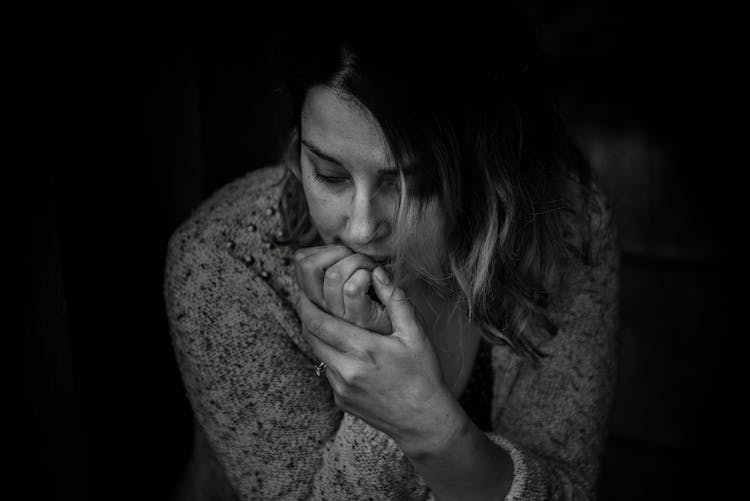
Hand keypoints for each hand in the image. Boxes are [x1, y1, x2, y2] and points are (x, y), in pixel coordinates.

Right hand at [293, 245, 391, 333]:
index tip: (343, 254)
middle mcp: (323, 307)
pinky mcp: (359, 319)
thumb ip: (334, 265)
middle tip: (357, 256)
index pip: (300, 262)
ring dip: (357, 261)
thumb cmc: (378, 298)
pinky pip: (352, 289)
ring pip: (334, 275)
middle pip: (308, 267)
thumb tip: (323, 247)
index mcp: (317, 295)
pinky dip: (367, 275)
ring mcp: (340, 315)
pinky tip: (377, 278)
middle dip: (337, 250)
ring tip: (371, 267)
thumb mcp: (349, 280)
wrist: (403, 329)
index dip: (322, 249)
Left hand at [295, 260, 456, 452]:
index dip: (306, 304)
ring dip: (317, 336)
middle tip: (307, 299)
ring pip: (317, 354)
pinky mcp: (340, 400)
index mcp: (364, 350)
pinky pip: (327, 371)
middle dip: (306, 316)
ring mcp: (340, 388)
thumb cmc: (423, 375)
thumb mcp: (415, 334)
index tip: (304, 291)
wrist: (423, 421)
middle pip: (311, 337)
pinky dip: (329, 356)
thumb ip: (395, 300)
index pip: (319, 323)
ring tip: (323, 319)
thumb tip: (378, 272)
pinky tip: (343, 348)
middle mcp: (346, 370)